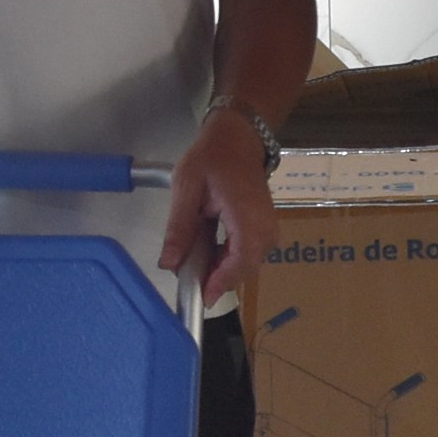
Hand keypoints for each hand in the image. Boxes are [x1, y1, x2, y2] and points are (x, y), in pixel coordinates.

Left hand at [161, 105, 272, 301]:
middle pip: (243, 268)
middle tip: (187, 278)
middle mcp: (265, 227)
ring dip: (220, 269)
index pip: (240, 261)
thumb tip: (168, 265)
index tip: (200, 298)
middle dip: (215, 278)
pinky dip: (226, 259)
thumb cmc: (212, 158)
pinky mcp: (265, 230)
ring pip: (245, 264)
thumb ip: (179, 228)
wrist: (239, 138)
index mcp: (247, 215)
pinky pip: (247, 254)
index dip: (220, 283)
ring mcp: (269, 229)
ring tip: (194, 262)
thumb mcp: (187, 188)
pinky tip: (206, 252)